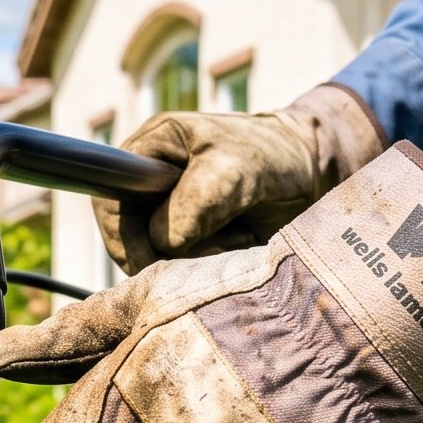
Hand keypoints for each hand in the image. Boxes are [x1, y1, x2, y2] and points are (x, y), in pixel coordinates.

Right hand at [92, 83, 385, 272]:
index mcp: (151, 150)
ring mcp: (170, 217)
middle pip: (129, 239)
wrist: (314, 176)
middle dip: (167, 254)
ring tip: (237, 239)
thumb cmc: (274, 156)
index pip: (108, 200)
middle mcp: (151, 186)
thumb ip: (201, 197)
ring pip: (157, 262)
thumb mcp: (240, 166)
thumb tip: (165, 241)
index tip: (153, 258)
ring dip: (195, 262)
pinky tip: (239, 247)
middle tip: (214, 250)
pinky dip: (208, 270)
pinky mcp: (191, 245)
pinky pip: (182, 272)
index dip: (122, 235)